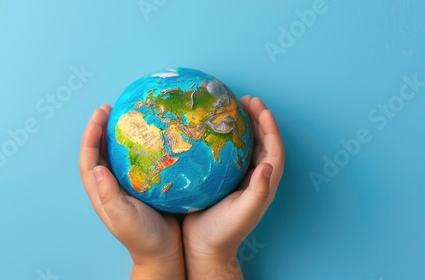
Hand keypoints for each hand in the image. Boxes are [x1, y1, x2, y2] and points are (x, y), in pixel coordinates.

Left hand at [79, 105, 184, 279]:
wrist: (163, 252)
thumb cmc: (142, 237)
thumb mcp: (124, 217)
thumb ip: (109, 195)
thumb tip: (96, 168)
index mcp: (101, 192)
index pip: (89, 158)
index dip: (91, 135)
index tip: (100, 114)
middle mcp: (110, 185)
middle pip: (99, 151)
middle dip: (100, 128)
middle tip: (110, 108)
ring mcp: (125, 185)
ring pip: (116, 154)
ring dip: (116, 134)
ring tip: (125, 115)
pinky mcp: (142, 185)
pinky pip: (135, 160)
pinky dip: (137, 145)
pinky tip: (148, 136)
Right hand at [182, 96, 284, 278]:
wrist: (204, 246)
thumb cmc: (224, 232)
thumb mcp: (243, 213)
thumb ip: (257, 192)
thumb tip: (266, 166)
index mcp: (263, 184)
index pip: (273, 149)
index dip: (269, 127)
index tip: (261, 108)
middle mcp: (255, 177)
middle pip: (263, 142)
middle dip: (259, 119)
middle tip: (248, 100)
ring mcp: (240, 177)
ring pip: (249, 144)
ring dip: (246, 125)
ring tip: (237, 107)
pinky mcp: (225, 178)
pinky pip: (232, 151)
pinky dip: (229, 136)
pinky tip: (218, 128)